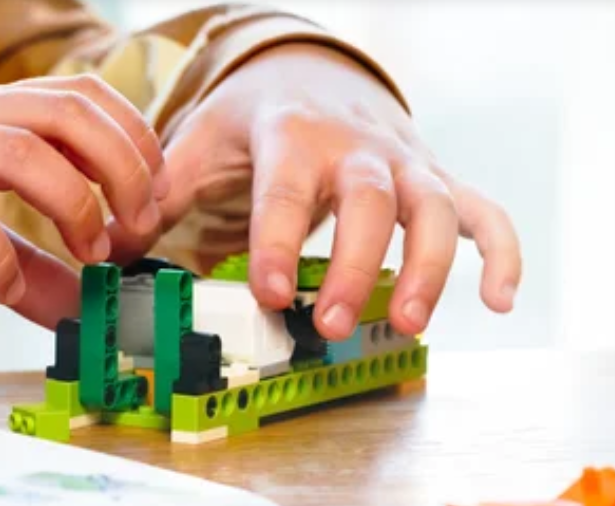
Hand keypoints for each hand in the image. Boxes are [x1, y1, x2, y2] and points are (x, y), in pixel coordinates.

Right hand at [0, 76, 168, 327]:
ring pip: (17, 149)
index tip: (154, 198)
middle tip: (135, 229)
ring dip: (73, 204)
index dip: (134, 140)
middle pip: (64, 111)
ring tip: (89, 255)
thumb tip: (82, 311)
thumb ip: (29, 264)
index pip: (83, 95)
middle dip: (121, 169)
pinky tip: (5, 288)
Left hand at [111, 44, 521, 340]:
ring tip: (407, 324)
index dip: (276, 241)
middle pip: (368, 200)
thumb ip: (162, 189)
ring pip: (436, 208)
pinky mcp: (438, 180)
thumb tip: (113, 243)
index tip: (266, 292)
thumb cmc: (256, 121)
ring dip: (428, 267)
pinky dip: (501, 251)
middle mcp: (356, 147)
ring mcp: (405, 163)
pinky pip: (485, 211)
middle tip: (327, 322)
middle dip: (354, 262)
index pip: (284, 190)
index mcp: (291, 136)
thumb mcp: (204, 140)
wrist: (314, 71)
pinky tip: (499, 301)